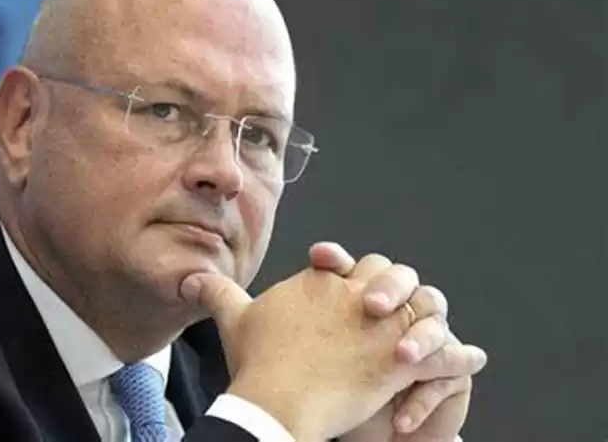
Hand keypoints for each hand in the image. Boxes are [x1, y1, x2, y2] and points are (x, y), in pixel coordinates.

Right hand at [179, 249, 485, 440]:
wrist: (276, 399)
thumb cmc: (257, 362)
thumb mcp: (236, 320)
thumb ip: (218, 293)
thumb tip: (189, 277)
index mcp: (321, 282)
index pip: (348, 264)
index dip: (352, 273)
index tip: (351, 288)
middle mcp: (355, 294)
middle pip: (391, 274)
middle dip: (394, 287)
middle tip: (390, 309)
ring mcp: (381, 325)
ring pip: (422, 306)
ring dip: (431, 319)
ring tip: (438, 331)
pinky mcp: (399, 358)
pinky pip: (443, 351)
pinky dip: (460, 355)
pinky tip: (473, 357)